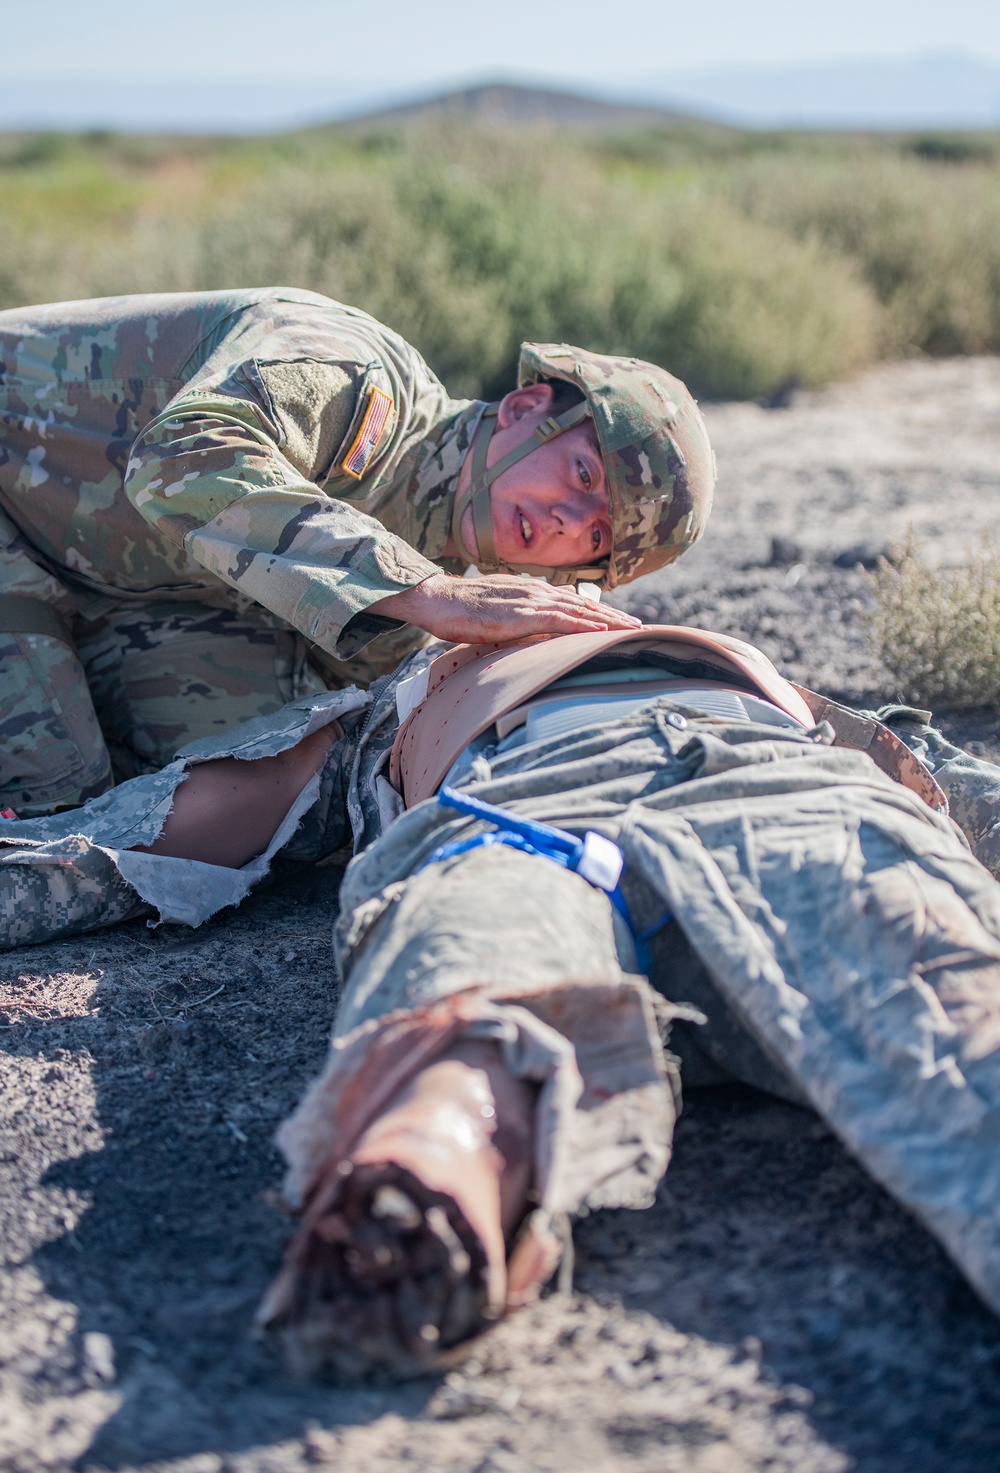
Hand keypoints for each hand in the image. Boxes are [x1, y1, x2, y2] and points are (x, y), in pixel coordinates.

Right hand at [369, 573, 642, 644]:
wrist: (437, 599)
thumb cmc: (461, 610)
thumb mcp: (498, 614)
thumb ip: (520, 620)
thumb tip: (533, 634)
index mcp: (533, 591)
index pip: (575, 601)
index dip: (601, 611)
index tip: (623, 621)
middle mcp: (537, 591)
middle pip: (584, 604)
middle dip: (614, 615)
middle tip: (641, 626)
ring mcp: (530, 601)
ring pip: (578, 610)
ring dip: (608, 620)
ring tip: (631, 629)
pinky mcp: (520, 615)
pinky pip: (558, 620)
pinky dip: (582, 625)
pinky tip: (600, 631)